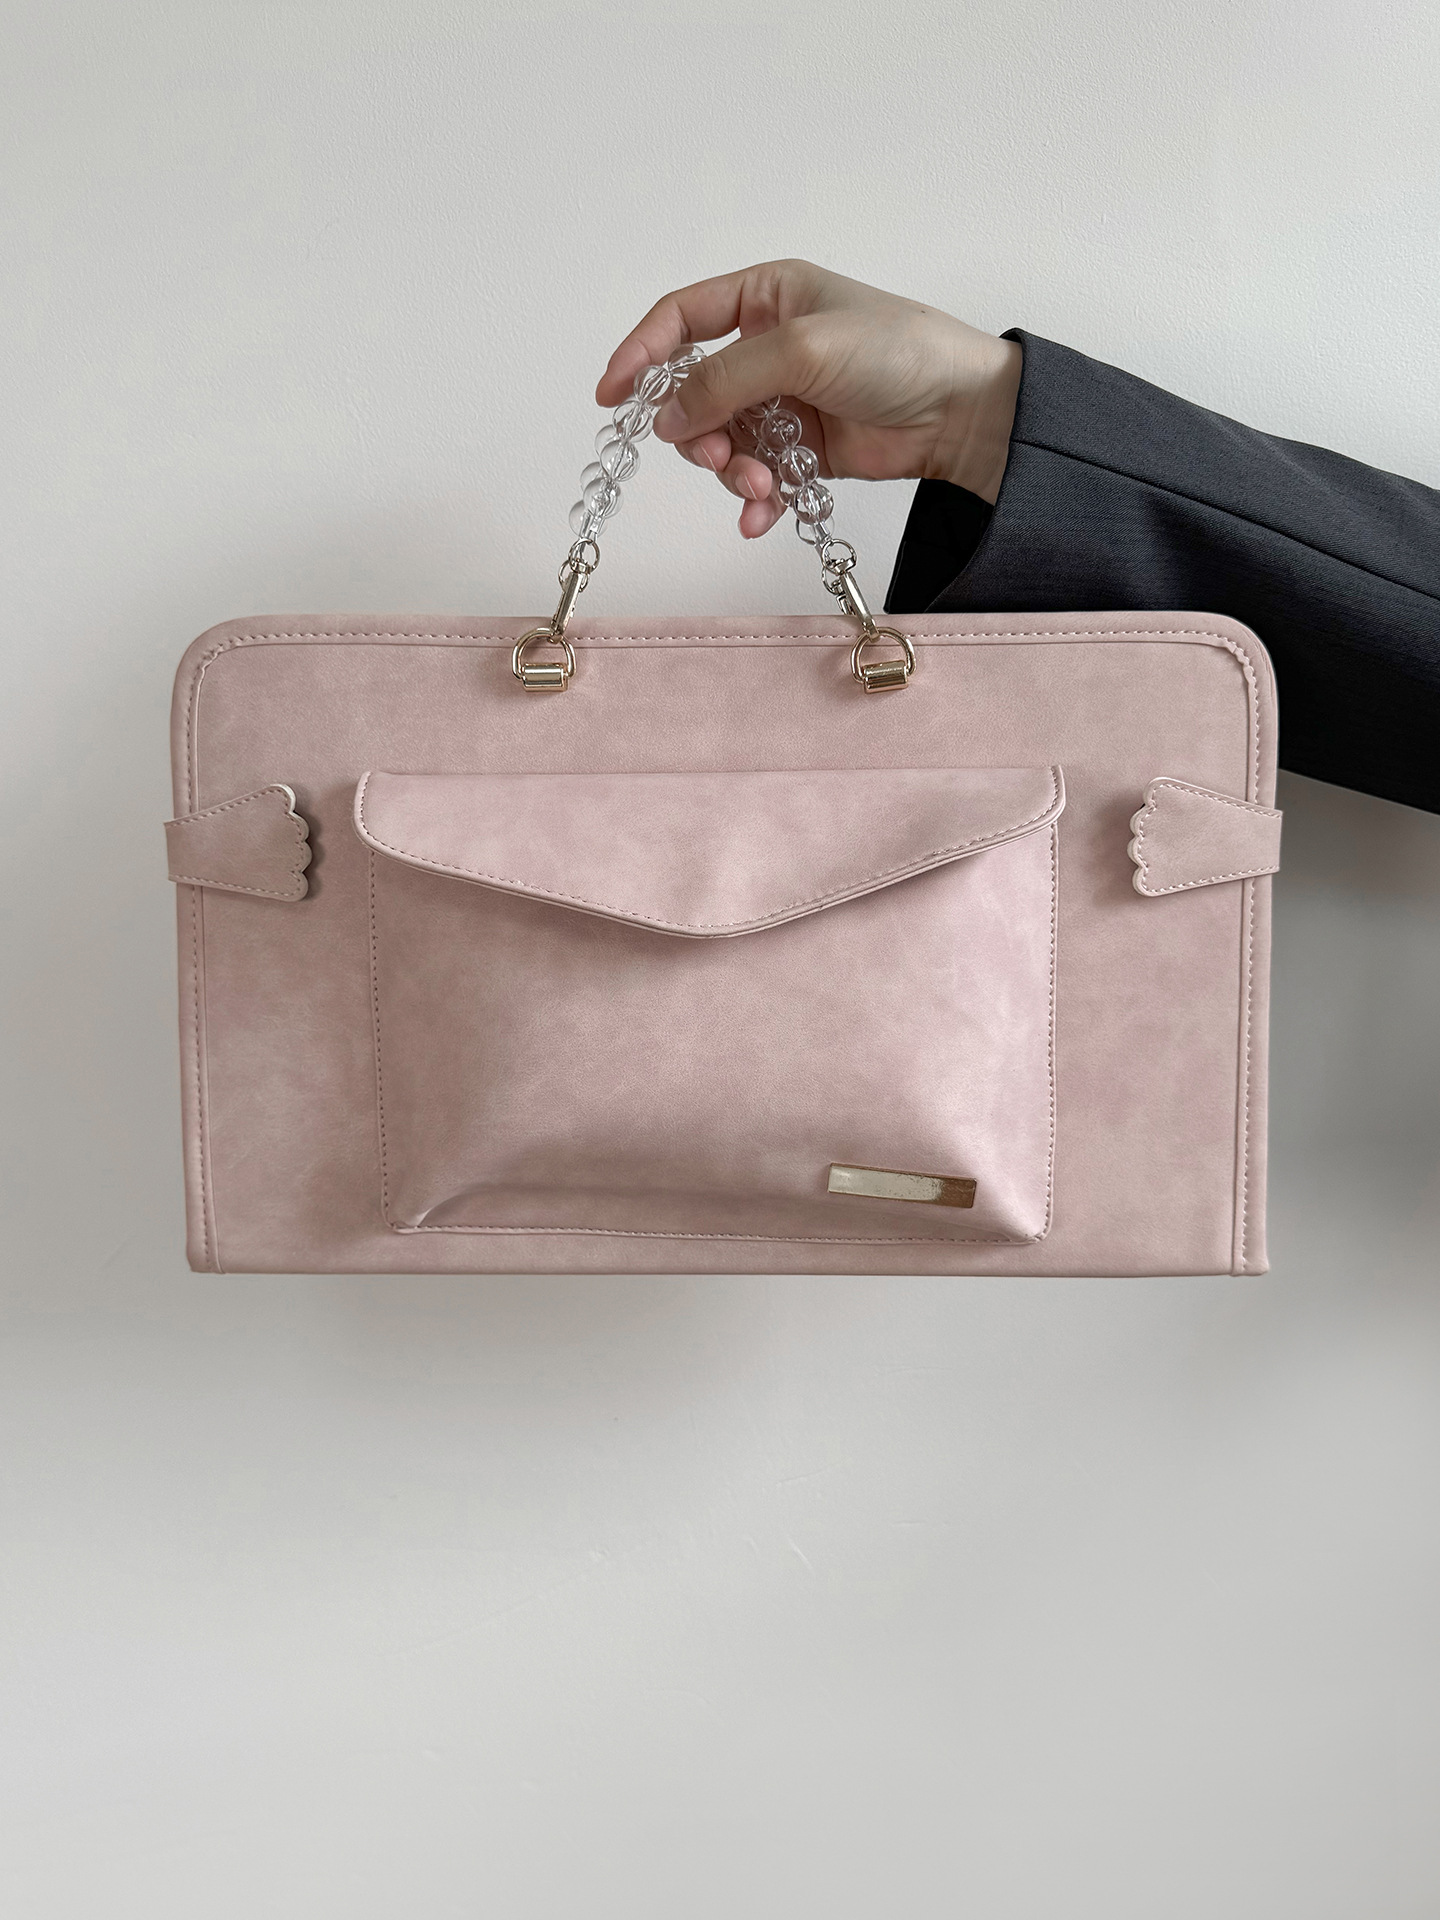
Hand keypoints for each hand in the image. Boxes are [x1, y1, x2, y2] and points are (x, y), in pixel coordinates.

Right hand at [596, 259, 1022, 537]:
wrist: (962, 412)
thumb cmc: (897, 352)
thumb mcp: (801, 350)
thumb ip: (725, 380)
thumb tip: (665, 415)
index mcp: (767, 297)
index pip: (682, 318)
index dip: (641, 353)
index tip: (612, 396)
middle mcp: (769, 347)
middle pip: (696, 392)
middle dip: (698, 432)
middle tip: (716, 457)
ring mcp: (786, 402)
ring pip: (724, 442)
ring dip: (731, 471)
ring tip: (758, 488)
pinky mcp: (804, 450)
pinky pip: (758, 477)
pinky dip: (754, 500)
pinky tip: (760, 517)